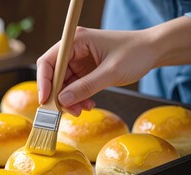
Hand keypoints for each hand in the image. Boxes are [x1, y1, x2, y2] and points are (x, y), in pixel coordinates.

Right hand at [37, 27, 156, 115]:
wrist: (153, 51)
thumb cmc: (135, 53)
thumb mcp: (110, 72)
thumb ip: (86, 87)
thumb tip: (62, 100)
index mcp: (77, 41)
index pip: (49, 62)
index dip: (43, 81)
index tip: (45, 100)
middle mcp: (74, 50)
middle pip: (54, 76)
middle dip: (59, 95)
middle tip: (68, 111)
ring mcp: (79, 61)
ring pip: (64, 84)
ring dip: (70, 100)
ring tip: (82, 110)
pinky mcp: (85, 70)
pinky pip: (75, 87)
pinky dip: (78, 98)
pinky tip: (88, 104)